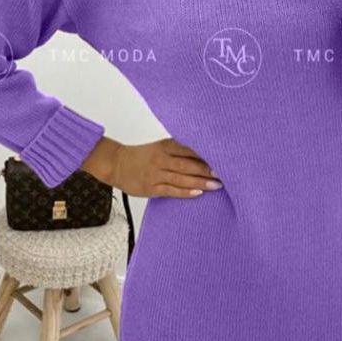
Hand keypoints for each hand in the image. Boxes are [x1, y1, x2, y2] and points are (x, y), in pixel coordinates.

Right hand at [82, 136, 223, 198]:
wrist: (115, 163)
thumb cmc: (142, 156)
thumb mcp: (160, 147)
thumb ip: (178, 149)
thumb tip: (204, 152)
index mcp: (165, 146)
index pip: (189, 149)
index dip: (206, 154)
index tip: (223, 157)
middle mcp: (161, 159)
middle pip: (188, 164)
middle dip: (207, 169)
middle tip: (226, 173)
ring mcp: (156, 174)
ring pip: (181, 178)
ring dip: (200, 182)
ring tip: (216, 185)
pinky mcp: (151, 188)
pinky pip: (170, 190)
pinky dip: (185, 192)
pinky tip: (197, 193)